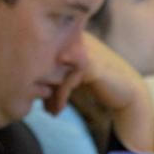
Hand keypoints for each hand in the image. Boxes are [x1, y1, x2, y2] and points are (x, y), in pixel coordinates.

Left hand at [45, 33, 153, 152]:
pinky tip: (58, 112)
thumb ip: (53, 78)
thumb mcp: (71, 80)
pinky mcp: (88, 65)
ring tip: (49, 112)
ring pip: (54, 74)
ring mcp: (81, 52)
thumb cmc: (95, 84)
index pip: (42, 57)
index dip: (36, 78)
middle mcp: (74, 42)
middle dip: (41, 88)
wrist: (125, 91)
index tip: (36, 97)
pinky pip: (66, 82)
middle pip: (45, 65)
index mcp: (68, 42)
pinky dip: (60, 98)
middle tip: (41, 106)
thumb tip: (28, 87)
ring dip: (51, 96)